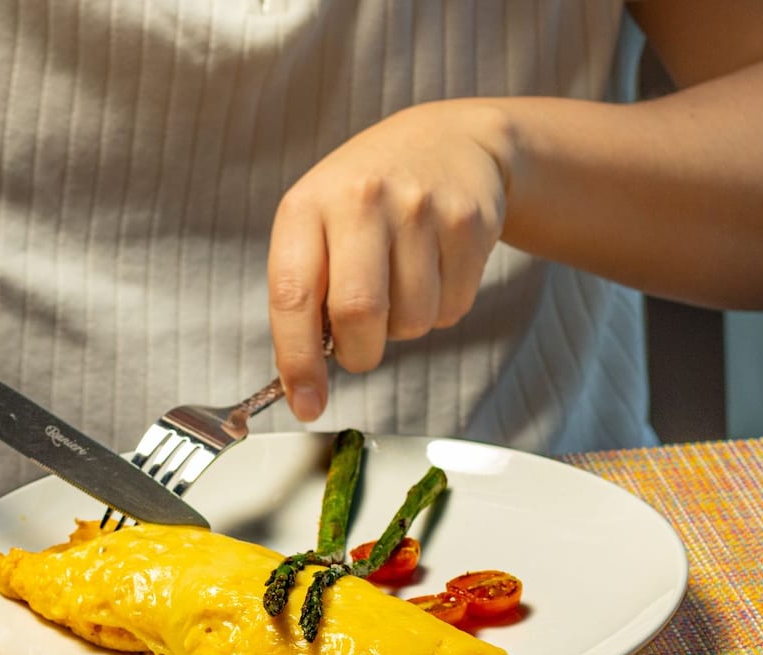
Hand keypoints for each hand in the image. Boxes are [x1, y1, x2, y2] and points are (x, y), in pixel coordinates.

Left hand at [268, 101, 513, 420]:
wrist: (449, 142)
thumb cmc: (370, 197)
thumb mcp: (320, 222)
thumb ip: (308, 289)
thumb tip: (305, 374)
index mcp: (309, 205)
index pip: (293, 295)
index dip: (298, 360)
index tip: (306, 404)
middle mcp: (363, 199)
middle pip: (359, 314)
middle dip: (359, 352)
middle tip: (360, 348)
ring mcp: (421, 207)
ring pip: (413, 321)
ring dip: (404, 328)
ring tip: (402, 285)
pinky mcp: (469, 222)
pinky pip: (453, 308)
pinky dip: (441, 310)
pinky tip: (435, 269)